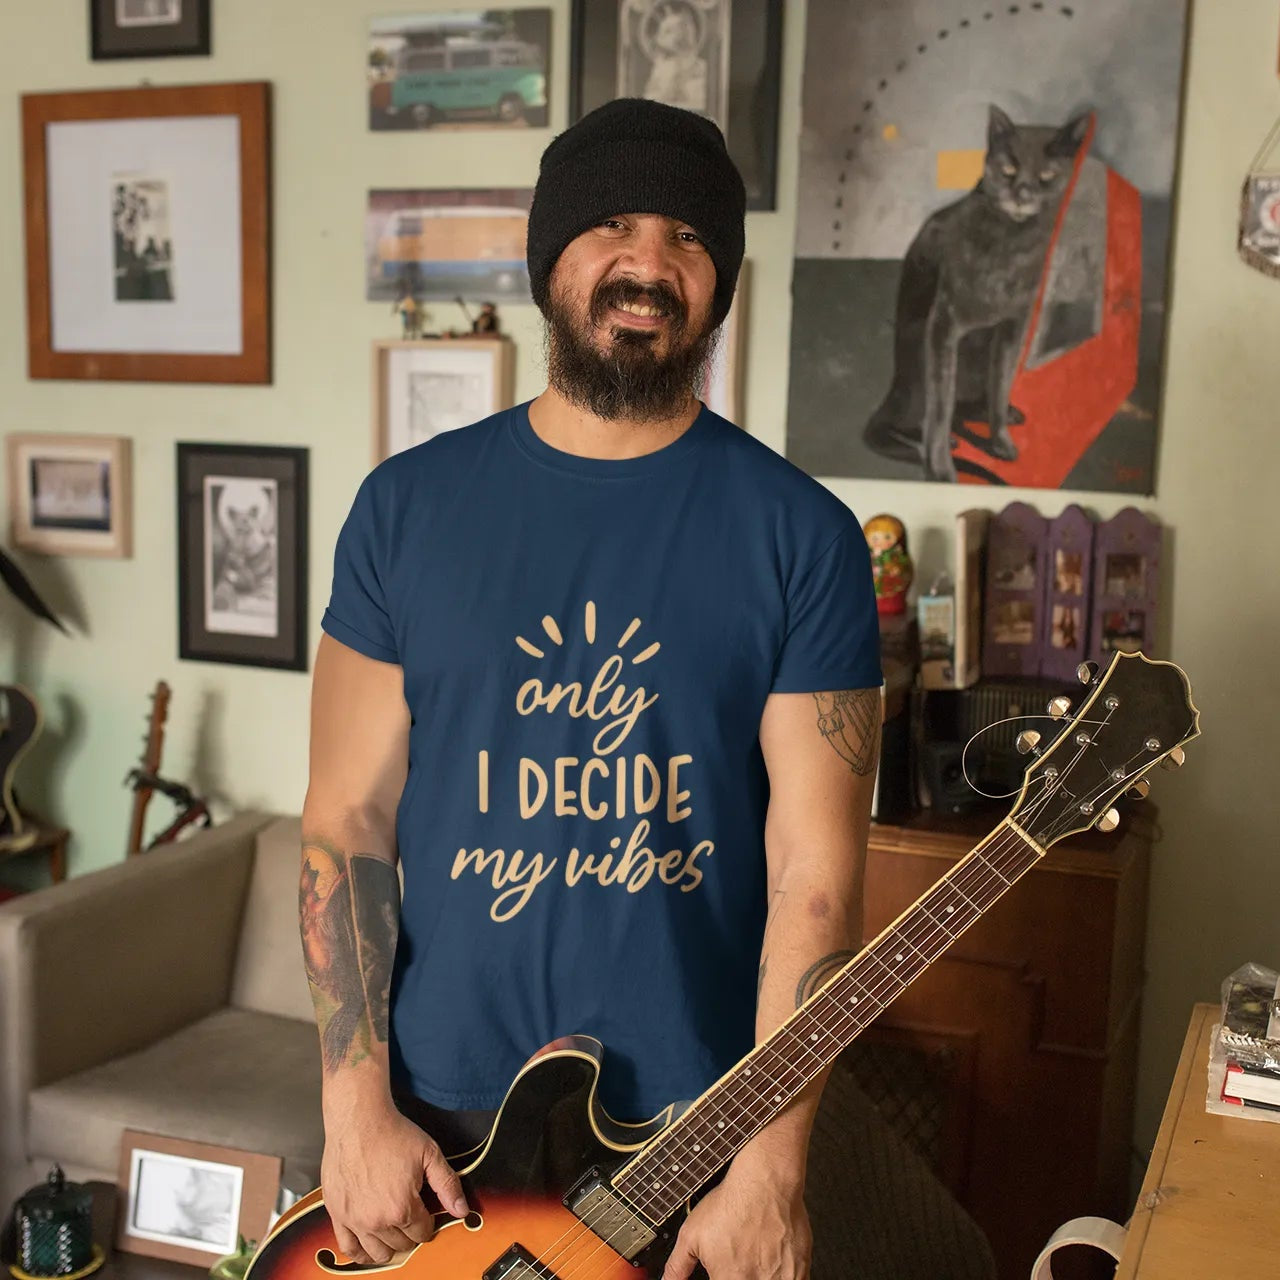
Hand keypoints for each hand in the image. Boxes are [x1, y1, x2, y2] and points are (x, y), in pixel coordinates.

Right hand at [321, 1099, 468, 1263]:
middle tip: (410, 1215)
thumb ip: (447, 1184)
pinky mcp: (337, 1213)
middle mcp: (377, 1220)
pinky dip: (360, 1252)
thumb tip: (461, 1210)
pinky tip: (367, 1246)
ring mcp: (354, 1220)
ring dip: (389, 1245)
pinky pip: (348, 1248)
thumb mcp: (429, 1154)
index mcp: (402, 1207)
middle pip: (401, 1244)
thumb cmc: (392, 1133)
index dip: (428, 1222)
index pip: (422, 1233)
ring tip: (393, 1230)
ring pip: (377, 1252)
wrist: (359, 1120)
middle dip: (410, 1232)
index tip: (425, 1213)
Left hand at [661, 1157, 811, 1279]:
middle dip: (738, 1274)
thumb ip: (677, 1267)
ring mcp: (781, 1279)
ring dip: (760, 1276)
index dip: (719, 1277)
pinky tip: (770, 1261)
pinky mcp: (800, 1269)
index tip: (721, 1271)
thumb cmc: (733, 1204)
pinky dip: (781, 1276)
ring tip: (754, 1258)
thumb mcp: (691, 1235)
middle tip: (738, 1261)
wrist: (766, 1181)